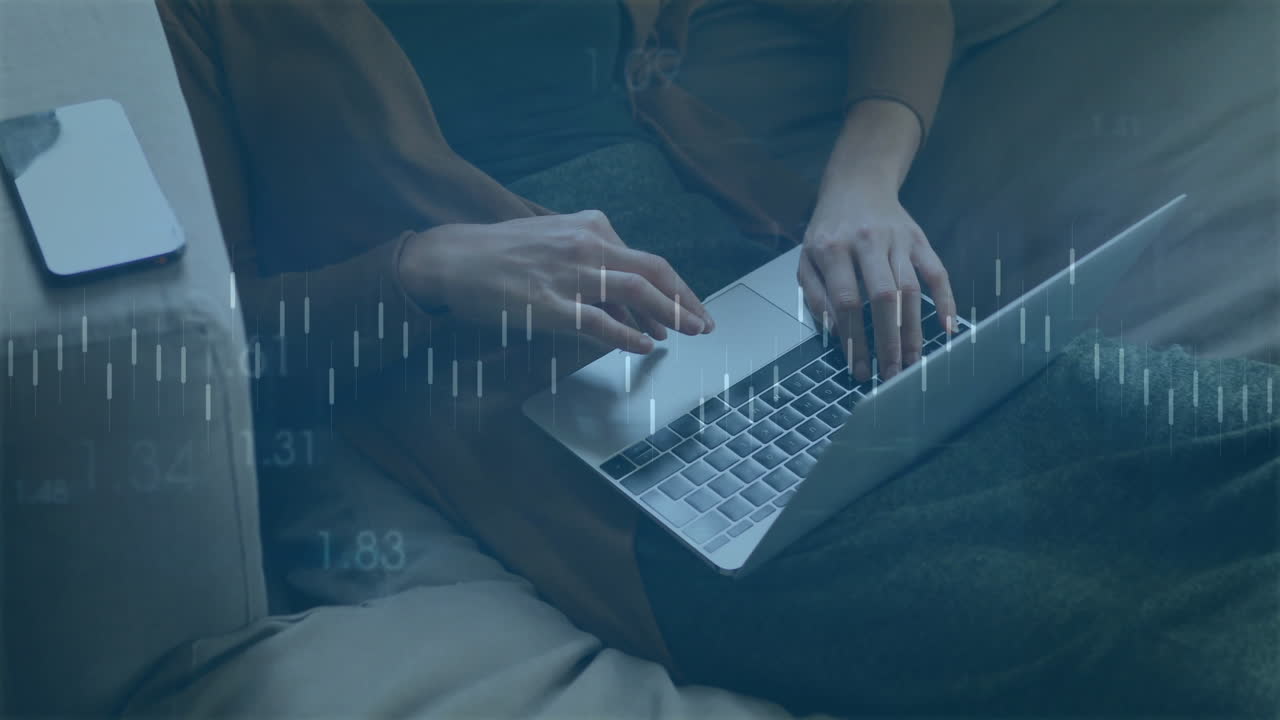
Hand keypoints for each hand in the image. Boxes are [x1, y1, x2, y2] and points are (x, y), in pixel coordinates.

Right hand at [398, 210, 713, 352]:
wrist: (452, 257)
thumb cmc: (503, 254)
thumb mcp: (555, 241)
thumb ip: (593, 263)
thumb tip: (632, 300)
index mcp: (590, 227)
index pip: (647, 260)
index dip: (675, 289)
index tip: (690, 309)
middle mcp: (586, 244)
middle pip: (654, 271)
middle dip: (686, 300)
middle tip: (704, 324)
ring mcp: (569, 273)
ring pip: (635, 291)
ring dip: (669, 315)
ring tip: (686, 334)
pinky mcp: (549, 302)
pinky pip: (597, 320)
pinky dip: (626, 334)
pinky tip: (643, 346)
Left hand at [798, 185, 955, 381]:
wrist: (856, 184)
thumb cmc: (828, 229)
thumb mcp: (807, 257)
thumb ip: (816, 294)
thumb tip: (835, 332)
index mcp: (833, 248)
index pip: (846, 300)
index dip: (854, 337)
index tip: (858, 367)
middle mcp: (867, 242)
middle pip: (883, 297)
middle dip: (888, 340)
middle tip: (890, 372)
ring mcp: (897, 240)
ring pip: (910, 289)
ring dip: (913, 330)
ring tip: (911, 361)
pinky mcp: (919, 239)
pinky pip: (936, 272)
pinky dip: (945, 301)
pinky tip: (947, 328)